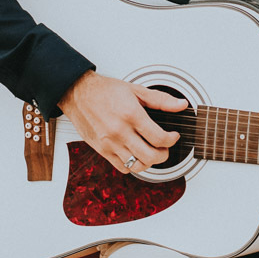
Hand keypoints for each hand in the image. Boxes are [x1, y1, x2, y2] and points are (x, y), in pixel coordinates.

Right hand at [57, 71, 187, 173]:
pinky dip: (133, 165)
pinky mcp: (102, 150)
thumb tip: (180, 105)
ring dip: (149, 162)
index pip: (159, 138)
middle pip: (150, 156)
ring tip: (152, 152)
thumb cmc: (105, 90)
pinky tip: (136, 154)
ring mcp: (110, 143)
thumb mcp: (136, 90)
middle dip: (164, 154)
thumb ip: (161, 99)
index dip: (171, 140)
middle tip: (165, 147)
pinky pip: (122, 167)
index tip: (173, 136)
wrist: (78, 94)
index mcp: (131, 115)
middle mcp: (120, 132)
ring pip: (137, 165)